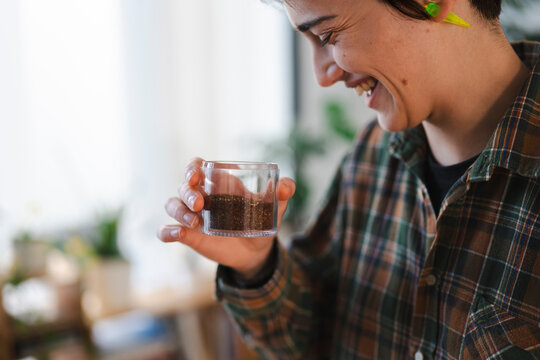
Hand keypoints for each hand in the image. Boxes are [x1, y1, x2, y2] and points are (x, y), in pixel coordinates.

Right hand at [157, 157, 295, 277]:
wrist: (257, 251)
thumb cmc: (262, 221)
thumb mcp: (274, 208)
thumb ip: (281, 194)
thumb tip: (286, 185)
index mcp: (218, 183)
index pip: (196, 167)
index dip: (192, 167)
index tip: (197, 175)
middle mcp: (201, 197)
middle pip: (184, 186)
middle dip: (188, 191)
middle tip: (201, 203)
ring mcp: (193, 216)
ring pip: (172, 205)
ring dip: (179, 210)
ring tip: (194, 221)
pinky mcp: (189, 236)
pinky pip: (167, 231)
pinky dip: (167, 231)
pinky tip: (176, 234)